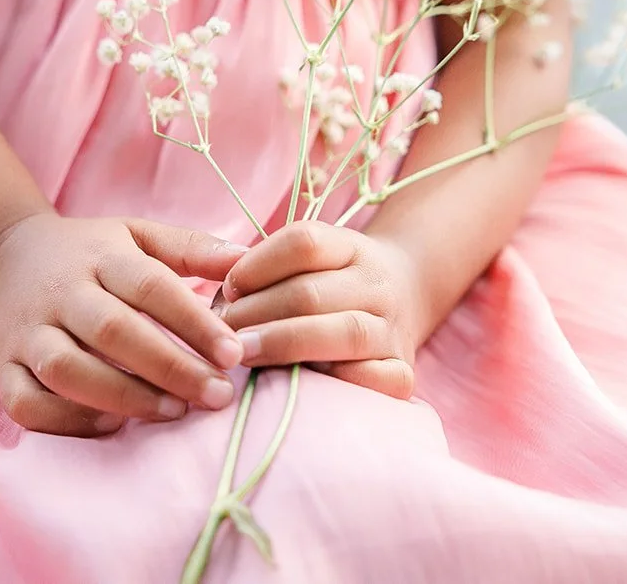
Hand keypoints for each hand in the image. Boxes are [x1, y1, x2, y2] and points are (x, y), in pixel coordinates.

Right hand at [0, 213, 246, 436]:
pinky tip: (111, 425)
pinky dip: (67, 421)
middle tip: (218, 394)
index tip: (234, 352)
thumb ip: (191, 248)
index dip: (194, 321)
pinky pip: (27, 403)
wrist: (4, 256)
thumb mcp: (137, 235)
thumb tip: (247, 260)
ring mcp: (27, 333)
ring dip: (123, 396)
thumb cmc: (88, 252)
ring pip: (67, 371)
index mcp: (99, 257)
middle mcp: (60, 293)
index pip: (150, 286)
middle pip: (113, 330)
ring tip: (175, 411)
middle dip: (170, 367)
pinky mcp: (3, 369)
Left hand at [217, 221, 426, 399]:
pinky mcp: (403, 371)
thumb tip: (222, 302)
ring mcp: (393, 328)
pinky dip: (338, 380)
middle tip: (219, 331)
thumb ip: (268, 271)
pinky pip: (377, 378)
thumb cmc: (335, 283)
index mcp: (352, 247)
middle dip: (256, 313)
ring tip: (241, 353)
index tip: (227, 287)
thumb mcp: (312, 259)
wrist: (407, 296)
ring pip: (343, 332)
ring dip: (283, 344)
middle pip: (312, 293)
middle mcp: (378, 283)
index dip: (257, 264)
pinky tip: (300, 383)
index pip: (304, 243)